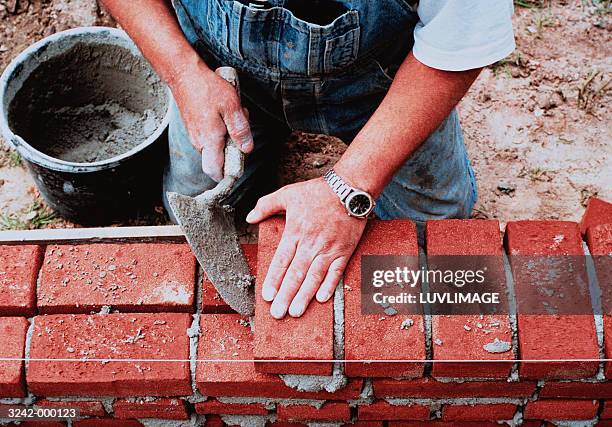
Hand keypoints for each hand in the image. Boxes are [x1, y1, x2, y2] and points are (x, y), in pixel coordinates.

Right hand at [170, 61, 252, 180]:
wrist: (184, 74)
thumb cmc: (207, 88)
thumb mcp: (231, 106)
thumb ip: (240, 130)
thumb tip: (247, 149)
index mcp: (209, 140)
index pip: (215, 172)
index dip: (228, 174)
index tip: (239, 165)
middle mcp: (199, 142)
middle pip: (219, 160)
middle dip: (233, 149)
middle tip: (239, 128)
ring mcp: (195, 136)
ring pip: (216, 147)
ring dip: (228, 136)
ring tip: (232, 115)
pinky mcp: (194, 129)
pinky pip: (211, 137)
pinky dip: (220, 129)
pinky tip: (224, 113)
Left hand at [246, 178, 366, 318]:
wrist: (350, 188)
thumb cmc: (318, 191)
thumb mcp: (288, 193)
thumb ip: (267, 205)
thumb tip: (250, 217)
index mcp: (295, 231)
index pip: (281, 261)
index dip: (274, 280)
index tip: (267, 296)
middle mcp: (311, 243)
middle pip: (296, 274)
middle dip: (286, 295)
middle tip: (278, 313)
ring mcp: (329, 249)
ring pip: (314, 276)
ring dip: (304, 296)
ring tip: (295, 311)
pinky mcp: (344, 251)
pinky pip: (336, 271)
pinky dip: (329, 285)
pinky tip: (321, 298)